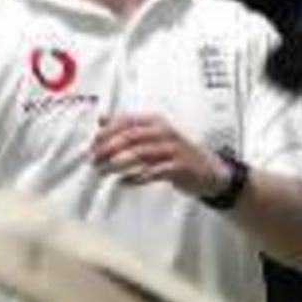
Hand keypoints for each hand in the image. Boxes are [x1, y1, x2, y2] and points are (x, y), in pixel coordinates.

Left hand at [91, 115, 232, 197]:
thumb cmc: (177, 154)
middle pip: (131, 136)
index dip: (106, 132)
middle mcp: (164, 132)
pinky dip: (137, 177)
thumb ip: (128, 127)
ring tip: (104, 170)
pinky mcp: (179, 167)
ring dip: (119, 162)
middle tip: (94, 159)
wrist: (209, 172)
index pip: (126, 121)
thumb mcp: (153, 136)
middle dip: (109, 147)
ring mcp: (173, 150)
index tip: (92, 144)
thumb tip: (102, 119)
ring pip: (140, 153)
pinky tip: (124, 181)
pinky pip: (154, 172)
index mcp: (155, 121)